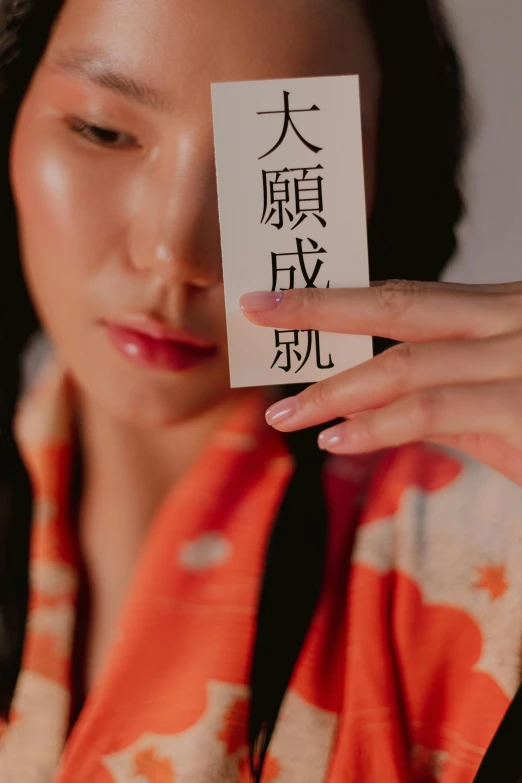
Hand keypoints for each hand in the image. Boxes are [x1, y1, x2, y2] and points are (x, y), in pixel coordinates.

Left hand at [239, 280, 521, 485]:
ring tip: (284, 414)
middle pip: (399, 306)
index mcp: (504, 310)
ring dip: (333, 391)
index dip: (338, 298)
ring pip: (405, 364)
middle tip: (255, 312)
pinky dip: (376, 426)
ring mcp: (519, 360)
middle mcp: (513, 320)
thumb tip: (362, 406)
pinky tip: (336, 440)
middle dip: (318, 309)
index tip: (280, 300)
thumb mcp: (501, 406)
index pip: (409, 297)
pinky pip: (431, 411)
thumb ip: (438, 401)